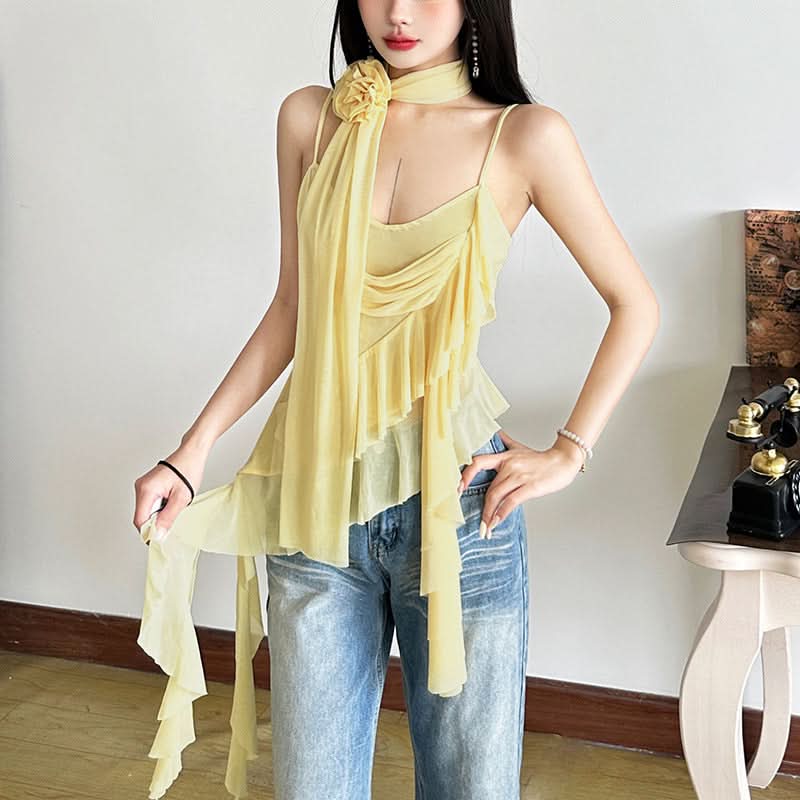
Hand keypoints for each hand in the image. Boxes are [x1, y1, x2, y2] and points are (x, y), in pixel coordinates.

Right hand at [132, 442, 207, 541]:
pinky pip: (150, 504)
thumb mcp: (181, 498)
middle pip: (142, 517)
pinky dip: (160, 508)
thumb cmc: (188, 469)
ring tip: (175, 506)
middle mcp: (140, 487)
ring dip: (160, 515)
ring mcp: (143, 486)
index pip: (140, 521)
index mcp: (146, 490)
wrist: (191, 453)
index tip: (162, 537)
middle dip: (156, 523)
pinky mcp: (148, 486)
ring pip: (146, 512)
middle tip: (173, 519)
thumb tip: (158, 535)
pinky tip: (172, 502)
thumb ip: (168, 518)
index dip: (150, 532)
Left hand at [458, 429, 584, 537]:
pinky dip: (501, 514)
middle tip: (477, 522)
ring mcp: (519, 476)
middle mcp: (509, 465)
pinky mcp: (530, 486)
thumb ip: (506, 442)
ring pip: (497, 496)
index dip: (465, 475)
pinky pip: (511, 502)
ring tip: (486, 528)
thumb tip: (496, 433)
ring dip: (489, 515)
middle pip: (489, 488)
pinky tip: (497, 523)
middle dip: (482, 508)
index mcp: (504, 457)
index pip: (477, 462)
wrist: (564, 461)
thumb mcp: (520, 448)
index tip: (458, 489)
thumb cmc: (541, 459)